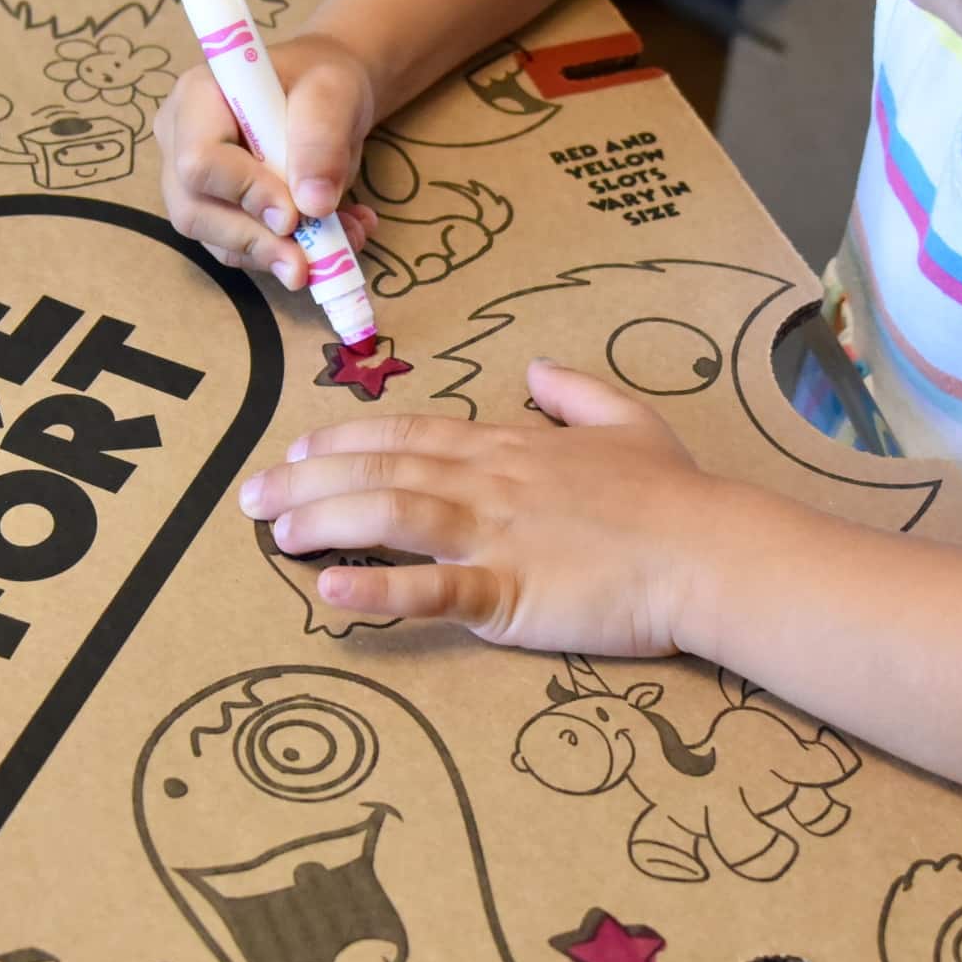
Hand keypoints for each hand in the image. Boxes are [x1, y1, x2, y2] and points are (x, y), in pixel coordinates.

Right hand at [155, 31, 378, 287]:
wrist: (327, 100)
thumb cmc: (321, 84)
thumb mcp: (333, 93)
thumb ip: (321, 139)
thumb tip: (312, 205)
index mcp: (195, 99)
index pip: (198, 160)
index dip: (244, 193)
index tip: (294, 213)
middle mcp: (179, 143)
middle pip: (194, 211)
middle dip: (258, 241)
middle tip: (311, 259)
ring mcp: (190, 185)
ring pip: (217, 242)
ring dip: (279, 255)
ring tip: (341, 240)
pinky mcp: (215, 215)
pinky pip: (241, 252)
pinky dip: (287, 256)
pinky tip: (332, 240)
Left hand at [238, 361, 713, 654]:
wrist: (711, 548)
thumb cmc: (673, 494)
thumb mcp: (627, 421)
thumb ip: (576, 392)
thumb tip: (540, 368)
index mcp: (506, 446)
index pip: (407, 432)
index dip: (345, 439)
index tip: (297, 449)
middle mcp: (486, 483)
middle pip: (379, 470)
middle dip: (306, 481)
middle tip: (250, 496)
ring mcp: (493, 536)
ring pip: (390, 515)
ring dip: (324, 522)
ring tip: (274, 534)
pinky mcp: (508, 593)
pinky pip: (432, 590)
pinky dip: (378, 590)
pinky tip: (331, 593)